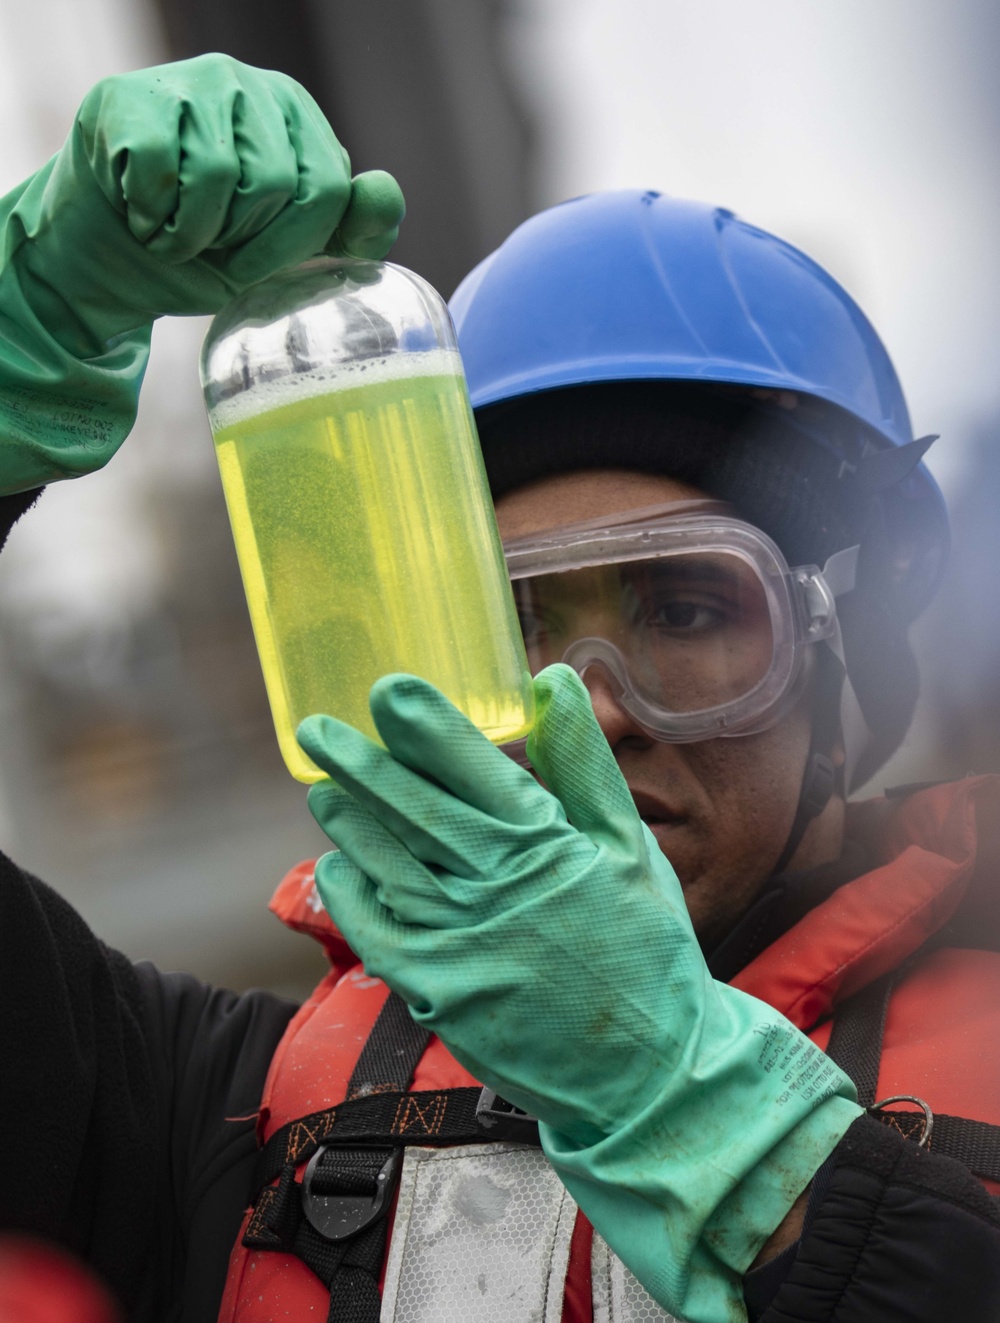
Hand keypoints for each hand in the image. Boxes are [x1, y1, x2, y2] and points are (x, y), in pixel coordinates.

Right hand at [0, 54, 404, 492]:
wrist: (114, 255)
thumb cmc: (208, 249)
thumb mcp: (290, 251)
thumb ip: (351, 227)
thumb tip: (384, 190)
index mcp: (296, 116)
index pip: (329, 189)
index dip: (291, 246)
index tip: (253, 262)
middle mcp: (247, 84)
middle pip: (276, 184)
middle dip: (239, 237)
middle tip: (208, 241)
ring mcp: (189, 82)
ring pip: (217, 178)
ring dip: (190, 233)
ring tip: (175, 231)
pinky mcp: (130, 98)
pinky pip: (160, 172)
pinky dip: (150, 216)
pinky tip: (141, 214)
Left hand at [299, 666, 860, 1322]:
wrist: (649, 1071)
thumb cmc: (646, 950)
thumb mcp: (629, 846)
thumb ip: (583, 764)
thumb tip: (553, 681)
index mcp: (546, 845)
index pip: (472, 768)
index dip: (425, 726)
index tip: (387, 692)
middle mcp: (496, 889)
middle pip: (414, 811)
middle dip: (361, 764)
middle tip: (319, 730)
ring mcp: (462, 944)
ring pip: (386, 865)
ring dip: (350, 822)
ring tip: (324, 789)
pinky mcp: (438, 994)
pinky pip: (376, 932)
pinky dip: (351, 894)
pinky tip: (338, 864)